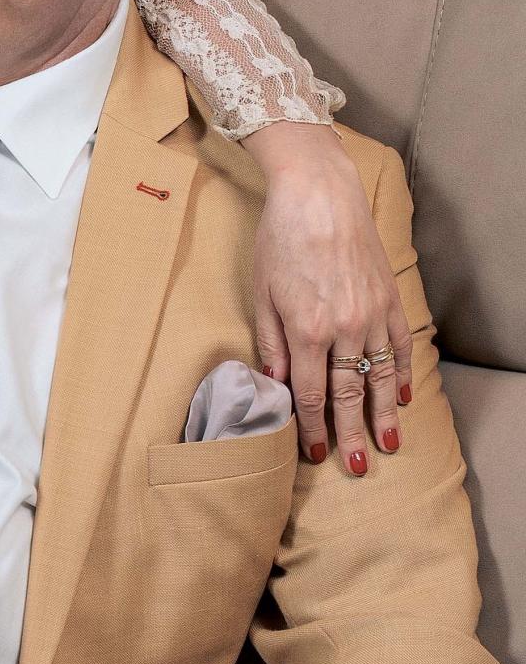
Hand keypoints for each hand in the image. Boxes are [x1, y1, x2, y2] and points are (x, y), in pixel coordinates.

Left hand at [243, 121, 411, 473]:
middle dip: (351, 433)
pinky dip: (401, 375)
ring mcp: (372, 315)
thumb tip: (273, 385)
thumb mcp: (262, 294)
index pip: (313, 394)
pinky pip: (399, 347)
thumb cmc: (280, 241)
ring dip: (383, 415)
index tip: (314, 454)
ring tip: (386, 446)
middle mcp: (344, 329)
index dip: (313, 427)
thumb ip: (270, 344)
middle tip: (356, 467)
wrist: (320, 196)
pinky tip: (401, 399)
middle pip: (350, 394)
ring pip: (380, 377)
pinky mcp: (390, 300)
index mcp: (306, 331)